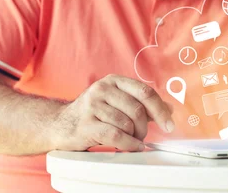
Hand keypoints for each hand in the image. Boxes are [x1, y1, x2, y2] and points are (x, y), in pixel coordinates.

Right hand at [54, 74, 173, 151]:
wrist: (59, 124)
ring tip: (130, 140)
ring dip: (134, 136)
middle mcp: (102, 89)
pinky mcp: (86, 124)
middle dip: (145, 127)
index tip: (169, 124)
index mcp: (113, 81)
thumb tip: (168, 109)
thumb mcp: (116, 102)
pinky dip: (128, 144)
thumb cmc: (91, 114)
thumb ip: (141, 104)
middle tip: (143, 135)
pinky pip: (115, 135)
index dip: (160, 109)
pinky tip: (131, 146)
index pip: (145, 92)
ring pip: (127, 123)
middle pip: (138, 109)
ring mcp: (92, 106)